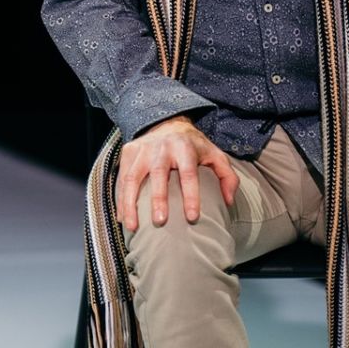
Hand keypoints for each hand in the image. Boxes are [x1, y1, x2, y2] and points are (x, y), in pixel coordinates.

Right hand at [115, 115, 238, 231]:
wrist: (167, 123)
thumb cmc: (193, 147)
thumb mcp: (215, 155)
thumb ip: (227, 177)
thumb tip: (228, 201)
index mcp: (184, 147)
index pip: (189, 173)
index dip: (191, 195)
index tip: (192, 217)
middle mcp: (161, 147)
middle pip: (158, 173)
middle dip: (158, 198)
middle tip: (159, 222)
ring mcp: (142, 149)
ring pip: (132, 177)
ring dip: (130, 203)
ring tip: (132, 226)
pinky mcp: (128, 151)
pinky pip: (122, 177)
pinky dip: (121, 199)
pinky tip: (122, 217)